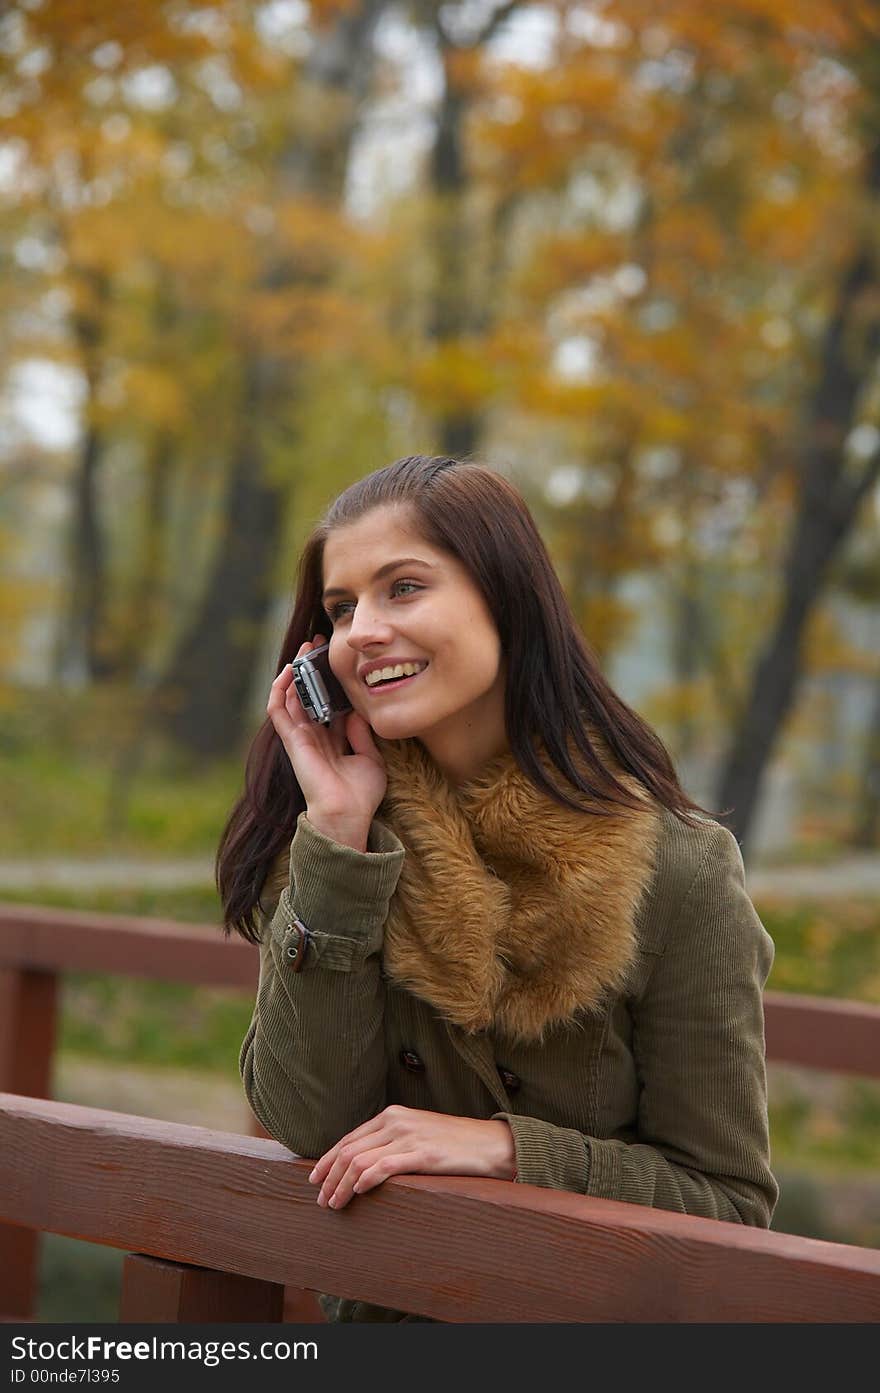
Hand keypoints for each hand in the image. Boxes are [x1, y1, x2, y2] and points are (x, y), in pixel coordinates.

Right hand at [266, 635, 387, 836]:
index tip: (336, 660)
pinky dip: (280, 689)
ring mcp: (300, 738)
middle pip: (307, 695)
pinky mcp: (291, 740)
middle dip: (310, 670)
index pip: (326, 704)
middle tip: (318, 645)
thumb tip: (355, 712)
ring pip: (290, 698)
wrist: (347, 815)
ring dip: (294, 672)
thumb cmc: (360, 795)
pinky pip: (278, 710)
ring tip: (304, 649)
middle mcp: (313, 737)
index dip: (329, 683)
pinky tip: (288, 671)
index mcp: (331, 741)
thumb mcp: (370, 759)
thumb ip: (361, 735)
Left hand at [307, 1105, 516, 1209]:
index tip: (314, 1179)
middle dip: (329, 1177)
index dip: (327, 1160)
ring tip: (334, 1204)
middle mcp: (396, 1121)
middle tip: (320, 1200)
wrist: (490, 1144)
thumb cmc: (453, 1143)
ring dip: (341, 1185)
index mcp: (392, 1115)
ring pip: (360, 1161)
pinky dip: (364, 1180)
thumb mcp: (417, 1134)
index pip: (349, 1138)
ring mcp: (409, 1136)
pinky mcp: (422, 1153)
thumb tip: (359, 1166)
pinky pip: (384, 1166)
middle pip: (349, 1150)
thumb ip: (391, 1142)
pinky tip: (357, 1193)